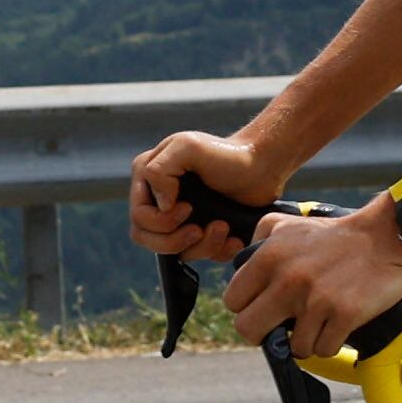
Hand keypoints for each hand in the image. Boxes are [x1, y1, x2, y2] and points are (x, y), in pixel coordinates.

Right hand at [133, 129, 277, 256]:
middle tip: (201, 229)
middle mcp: (159, 199)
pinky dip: (217, 251)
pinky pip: (199, 255)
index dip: (160, 221)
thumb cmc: (227, 153)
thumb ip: (160, 170)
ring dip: (201, 246)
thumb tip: (160, 205)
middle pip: (147, 239)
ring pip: (174, 252)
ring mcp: (179, 219)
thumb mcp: (188, 147)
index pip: (139, 217)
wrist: (262, 167)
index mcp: (148, 178)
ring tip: (223, 227)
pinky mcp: (200, 232)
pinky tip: (233, 239)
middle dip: (175, 240)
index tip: (188, 208)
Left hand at [223, 197, 401, 353]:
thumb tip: (241, 269)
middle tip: (281, 326)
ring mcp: (317, 300)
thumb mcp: (286, 223)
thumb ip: (257, 241)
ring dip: (305, 340)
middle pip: (248, 330)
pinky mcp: (344, 314)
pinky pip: (324, 349)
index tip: (263, 307)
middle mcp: (288, 280)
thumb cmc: (333, 234)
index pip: (233, 302)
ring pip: (292, 346)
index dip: (246, 308)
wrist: (384, 236)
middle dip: (263, 332)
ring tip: (317, 323)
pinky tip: (336, 326)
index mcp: (269, 257)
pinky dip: (330, 343)